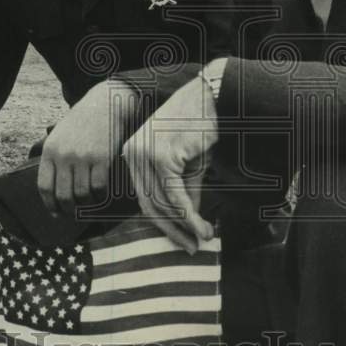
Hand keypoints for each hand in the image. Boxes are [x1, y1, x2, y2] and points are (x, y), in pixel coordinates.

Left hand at [38, 79, 138, 217]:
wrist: (104, 104)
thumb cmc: (81, 123)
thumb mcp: (59, 136)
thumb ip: (54, 159)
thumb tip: (52, 190)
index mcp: (50, 151)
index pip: (44, 187)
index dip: (50, 205)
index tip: (56, 212)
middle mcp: (64, 155)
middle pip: (63, 195)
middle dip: (68, 210)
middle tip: (74, 213)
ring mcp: (83, 157)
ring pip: (82, 195)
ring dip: (86, 204)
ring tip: (89, 203)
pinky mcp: (102, 158)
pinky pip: (99, 187)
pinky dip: (100, 195)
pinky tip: (100, 193)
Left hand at [122, 75, 217, 253]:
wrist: (213, 98)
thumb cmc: (201, 127)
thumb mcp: (188, 165)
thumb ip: (183, 192)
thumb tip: (187, 223)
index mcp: (132, 154)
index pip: (143, 197)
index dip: (163, 223)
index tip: (181, 240)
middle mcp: (132, 153)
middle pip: (149, 204)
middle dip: (172, 230)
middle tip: (192, 247)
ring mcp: (144, 154)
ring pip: (163, 203)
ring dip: (186, 225)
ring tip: (205, 237)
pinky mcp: (162, 156)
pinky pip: (175, 195)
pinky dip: (190, 216)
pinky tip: (203, 227)